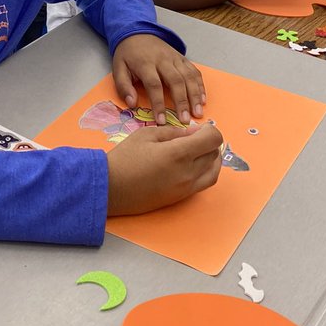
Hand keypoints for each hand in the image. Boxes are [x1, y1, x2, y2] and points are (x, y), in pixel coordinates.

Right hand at [106, 123, 222, 214]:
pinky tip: (193, 164)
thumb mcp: (147, 134)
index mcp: (179, 153)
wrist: (110, 188)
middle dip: (209, 142)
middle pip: (214, 153)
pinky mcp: (180, 198)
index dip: (210, 130)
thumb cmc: (125, 158)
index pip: (213, 139)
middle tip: (195, 136)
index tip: (200, 128)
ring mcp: (185, 188)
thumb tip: (192, 132)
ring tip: (199, 151)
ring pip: (214, 171)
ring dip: (211, 158)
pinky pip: (204, 183)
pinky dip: (206, 172)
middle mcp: (187, 172)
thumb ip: (173, 132)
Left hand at [112, 34, 204, 123]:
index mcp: (145, 63)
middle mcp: (163, 60)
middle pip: (176, 81)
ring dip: (195, 95)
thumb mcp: (118, 68)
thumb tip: (132, 104)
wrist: (137, 32)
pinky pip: (194, 71)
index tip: (161, 120)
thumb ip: (123, 86)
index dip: (158, 104)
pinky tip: (202, 99)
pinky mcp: (182, 58)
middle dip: (182, 102)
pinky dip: (200, 85)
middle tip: (185, 120)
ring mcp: (175, 58)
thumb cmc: (128, 54)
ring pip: (188, 76)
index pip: (154, 85)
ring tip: (197, 112)